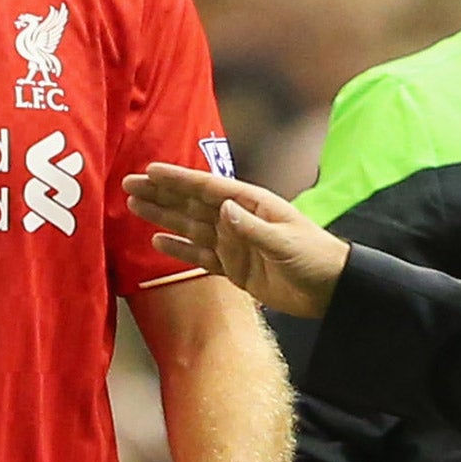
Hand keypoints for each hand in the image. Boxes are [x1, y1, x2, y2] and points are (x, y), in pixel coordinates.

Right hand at [125, 164, 349, 317]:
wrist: (331, 290)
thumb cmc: (315, 256)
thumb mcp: (285, 241)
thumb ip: (251, 228)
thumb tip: (222, 209)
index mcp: (252, 205)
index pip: (208, 187)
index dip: (179, 179)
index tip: (150, 171)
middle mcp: (238, 220)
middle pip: (192, 204)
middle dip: (161, 193)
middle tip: (129, 184)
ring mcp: (233, 243)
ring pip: (190, 227)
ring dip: (163, 216)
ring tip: (134, 206)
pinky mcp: (234, 268)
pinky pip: (200, 256)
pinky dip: (179, 249)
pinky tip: (158, 240)